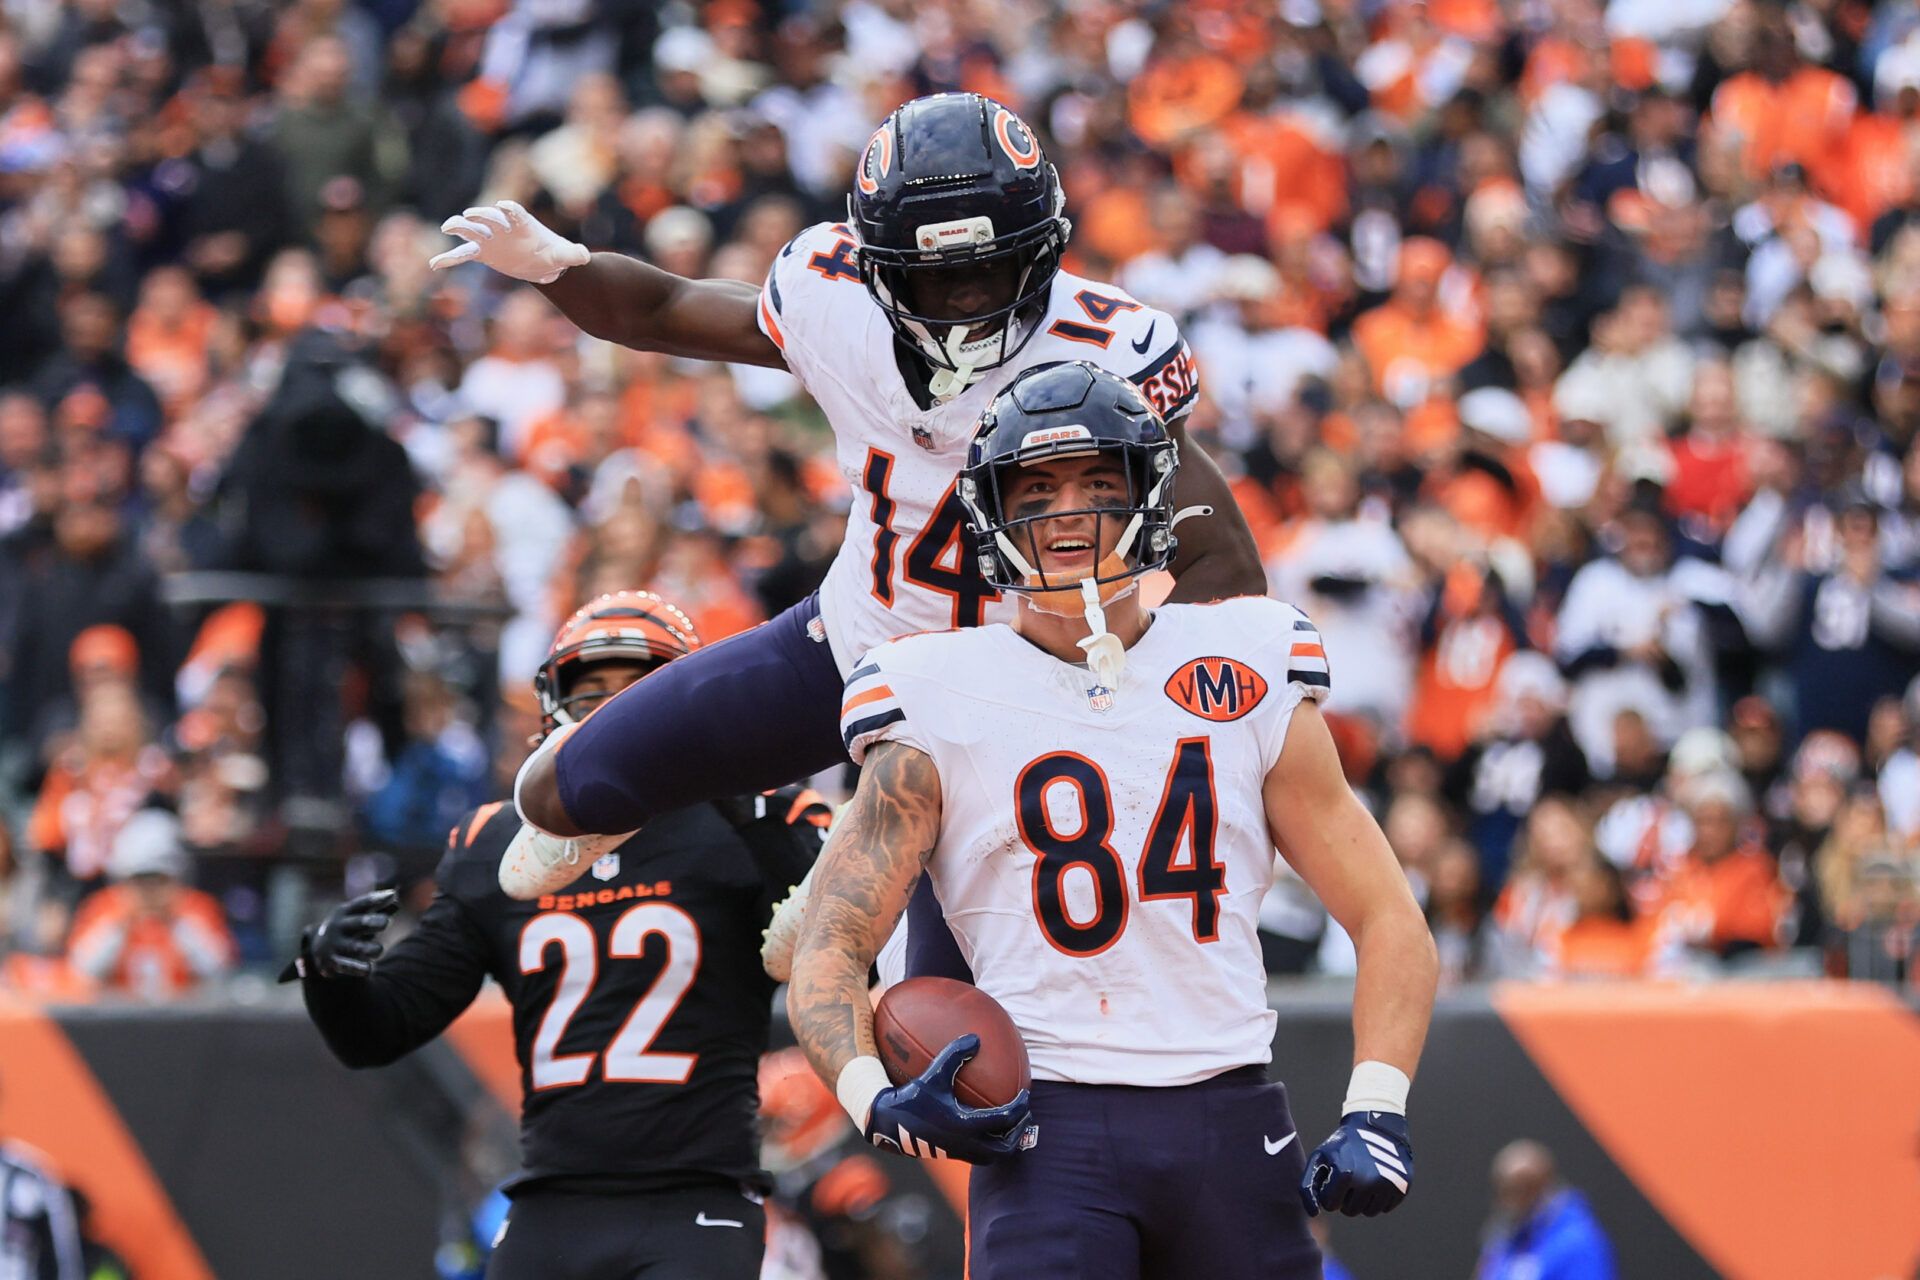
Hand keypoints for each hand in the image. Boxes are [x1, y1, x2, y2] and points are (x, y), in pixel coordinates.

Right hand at [304, 890, 399, 978]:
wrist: (316, 948)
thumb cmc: (348, 927)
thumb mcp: (357, 916)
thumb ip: (377, 909)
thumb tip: (397, 901)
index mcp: (345, 911)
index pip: (362, 903)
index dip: (376, 899)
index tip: (392, 895)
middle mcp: (338, 926)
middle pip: (357, 923)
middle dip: (370, 921)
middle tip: (386, 922)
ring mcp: (334, 944)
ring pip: (354, 946)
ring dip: (368, 948)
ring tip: (378, 949)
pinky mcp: (332, 962)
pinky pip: (346, 966)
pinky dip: (358, 967)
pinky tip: (369, 969)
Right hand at [429, 200, 589, 283]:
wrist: (541, 261)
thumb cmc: (554, 254)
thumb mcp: (566, 256)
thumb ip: (574, 254)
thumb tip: (585, 256)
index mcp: (523, 224)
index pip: (515, 213)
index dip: (510, 209)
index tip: (504, 206)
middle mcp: (503, 227)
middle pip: (489, 217)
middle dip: (480, 216)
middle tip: (468, 216)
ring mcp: (490, 238)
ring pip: (471, 230)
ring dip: (459, 227)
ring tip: (447, 227)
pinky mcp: (482, 252)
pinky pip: (463, 254)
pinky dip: (450, 258)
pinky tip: (435, 264)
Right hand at [866, 1034, 1035, 1164]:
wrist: (888, 1124)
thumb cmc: (911, 1097)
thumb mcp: (933, 1074)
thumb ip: (954, 1055)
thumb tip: (976, 1038)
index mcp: (965, 1125)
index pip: (1005, 1120)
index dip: (1020, 1107)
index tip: (1025, 1094)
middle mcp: (965, 1144)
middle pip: (1006, 1146)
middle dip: (1019, 1131)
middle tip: (1025, 1114)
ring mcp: (960, 1152)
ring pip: (995, 1156)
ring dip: (1007, 1142)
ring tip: (1012, 1124)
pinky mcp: (952, 1155)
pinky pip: (981, 1155)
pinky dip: (992, 1144)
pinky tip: (988, 1127)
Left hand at [1300, 1111, 1412, 1217]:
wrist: (1376, 1126)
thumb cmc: (1343, 1144)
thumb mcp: (1320, 1158)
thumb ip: (1308, 1186)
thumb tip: (1314, 1214)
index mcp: (1345, 1174)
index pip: (1330, 1205)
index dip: (1329, 1192)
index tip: (1334, 1178)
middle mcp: (1368, 1182)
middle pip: (1350, 1211)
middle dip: (1346, 1198)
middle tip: (1350, 1177)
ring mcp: (1387, 1185)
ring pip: (1369, 1212)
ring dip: (1363, 1200)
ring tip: (1363, 1178)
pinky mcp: (1402, 1187)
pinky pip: (1385, 1208)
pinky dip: (1379, 1198)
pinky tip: (1377, 1179)